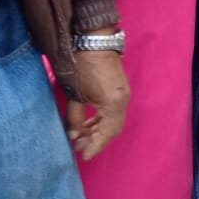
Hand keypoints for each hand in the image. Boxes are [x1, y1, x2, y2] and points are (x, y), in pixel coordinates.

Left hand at [65, 44, 128, 159]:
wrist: (95, 42)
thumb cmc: (83, 67)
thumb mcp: (75, 96)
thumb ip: (76, 119)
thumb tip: (74, 135)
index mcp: (113, 104)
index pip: (107, 133)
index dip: (95, 146)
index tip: (84, 156)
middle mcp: (123, 101)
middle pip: (113, 129)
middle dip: (97, 141)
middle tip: (79, 148)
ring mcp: (123, 95)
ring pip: (114, 121)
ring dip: (99, 131)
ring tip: (81, 137)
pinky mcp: (120, 89)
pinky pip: (114, 112)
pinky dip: (102, 121)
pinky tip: (89, 124)